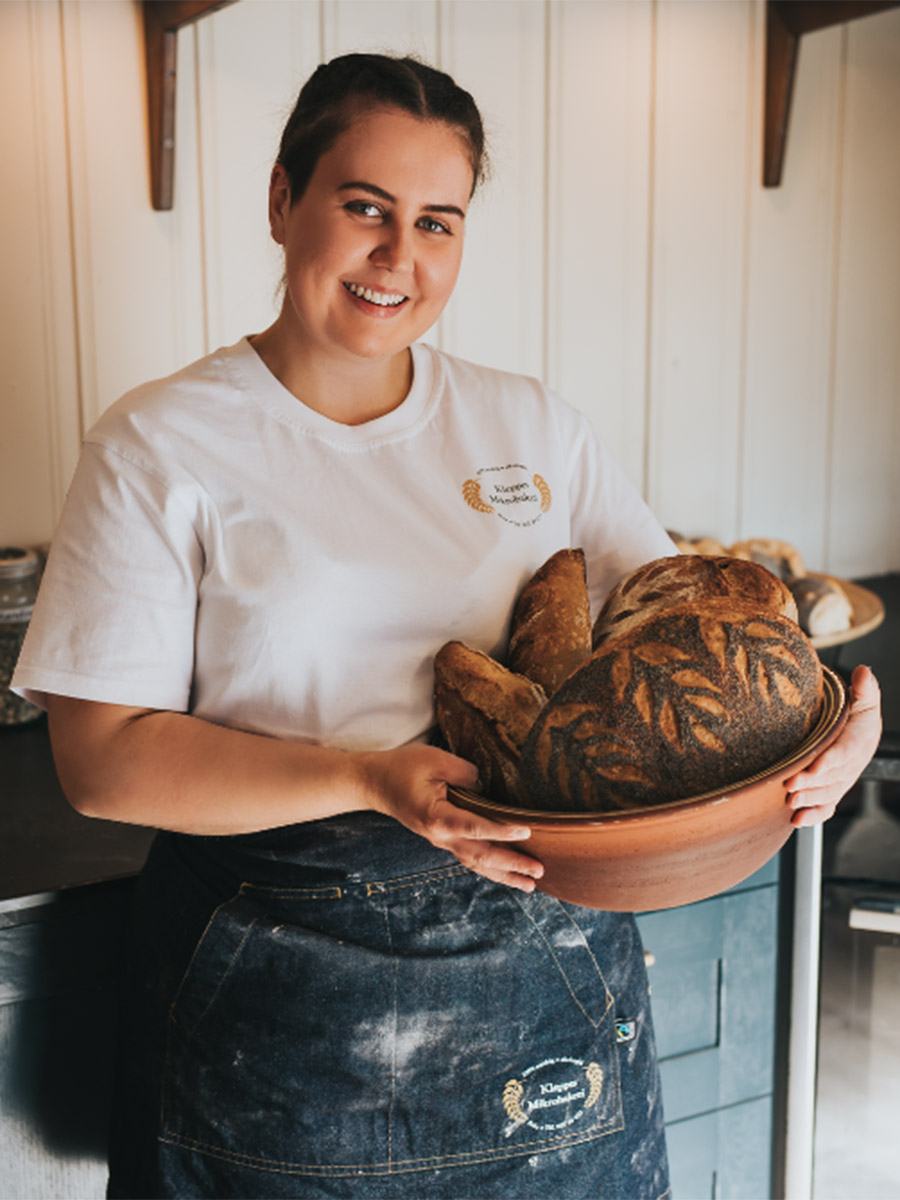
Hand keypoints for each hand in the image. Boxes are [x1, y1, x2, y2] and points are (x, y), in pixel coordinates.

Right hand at [356, 744, 544, 891]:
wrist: (374, 783)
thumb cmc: (401, 768)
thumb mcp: (433, 759)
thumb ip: (463, 771)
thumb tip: (487, 785)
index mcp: (437, 817)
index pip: (476, 827)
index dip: (502, 830)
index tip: (527, 832)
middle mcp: (440, 836)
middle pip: (481, 856)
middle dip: (512, 864)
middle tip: (539, 870)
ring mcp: (441, 841)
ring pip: (477, 864)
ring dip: (505, 875)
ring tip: (530, 885)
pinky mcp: (443, 839)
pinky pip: (470, 859)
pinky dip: (490, 869)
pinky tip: (507, 875)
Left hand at [784, 665, 881, 826]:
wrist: (859, 733)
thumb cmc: (858, 714)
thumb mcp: (865, 698)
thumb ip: (865, 688)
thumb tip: (864, 672)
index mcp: (860, 741)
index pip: (846, 752)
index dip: (831, 760)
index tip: (815, 766)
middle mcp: (851, 765)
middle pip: (832, 777)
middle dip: (811, 783)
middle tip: (790, 784)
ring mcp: (841, 780)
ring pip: (827, 793)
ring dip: (809, 799)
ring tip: (790, 801)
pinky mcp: (832, 791)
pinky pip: (826, 807)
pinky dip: (813, 816)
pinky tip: (796, 821)